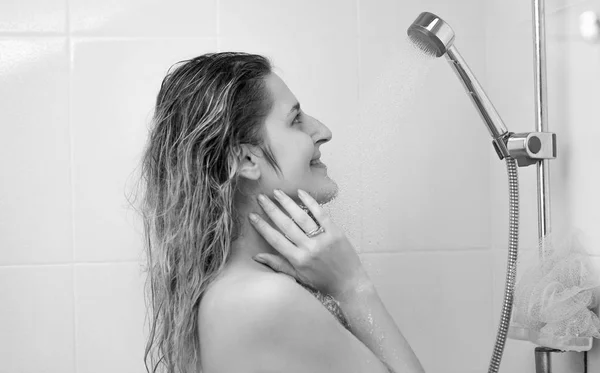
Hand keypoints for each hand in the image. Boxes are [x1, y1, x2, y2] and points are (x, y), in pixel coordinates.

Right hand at [248, 189, 371, 298]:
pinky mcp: (335, 233)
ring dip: (287, 203)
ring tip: (276, 192)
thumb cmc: (323, 282)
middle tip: (261, 198)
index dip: (262, 227)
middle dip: (271, 210)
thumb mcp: (298, 276)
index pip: (275, 240)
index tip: (252, 216)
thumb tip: (257, 256)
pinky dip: (311, 202)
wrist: (350, 284)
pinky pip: (321, 214)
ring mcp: (323, 239)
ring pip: (301, 217)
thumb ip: (278, 265)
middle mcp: (309, 248)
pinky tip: (300, 192)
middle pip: (286, 225)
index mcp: (298, 260)